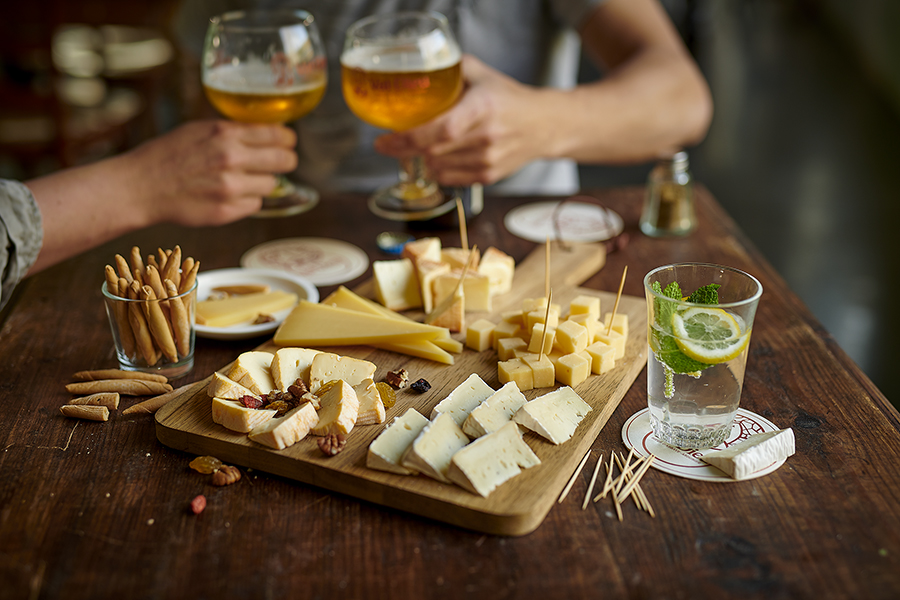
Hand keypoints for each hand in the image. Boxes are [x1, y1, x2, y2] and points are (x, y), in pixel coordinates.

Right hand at [125, 120, 297, 224]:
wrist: (141, 187)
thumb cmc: (168, 156)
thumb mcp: (200, 130)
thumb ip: (233, 131)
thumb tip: (269, 132)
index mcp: (225, 134)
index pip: (278, 135)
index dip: (287, 139)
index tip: (288, 142)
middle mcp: (231, 159)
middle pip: (284, 160)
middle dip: (286, 161)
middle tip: (282, 162)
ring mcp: (230, 187)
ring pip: (272, 185)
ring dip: (262, 183)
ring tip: (242, 180)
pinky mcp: (227, 211)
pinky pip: (255, 204)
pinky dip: (247, 200)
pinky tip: (228, 195)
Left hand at [374, 55, 555, 186]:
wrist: (544, 125)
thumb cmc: (510, 99)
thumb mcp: (483, 76)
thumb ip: (451, 70)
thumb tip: (417, 70)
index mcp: (482, 107)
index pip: (440, 129)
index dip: (408, 138)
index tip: (384, 139)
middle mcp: (486, 136)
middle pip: (433, 151)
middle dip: (405, 149)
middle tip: (389, 143)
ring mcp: (488, 159)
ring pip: (438, 167)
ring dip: (423, 159)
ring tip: (423, 146)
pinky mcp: (489, 176)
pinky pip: (450, 178)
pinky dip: (438, 170)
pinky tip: (440, 157)